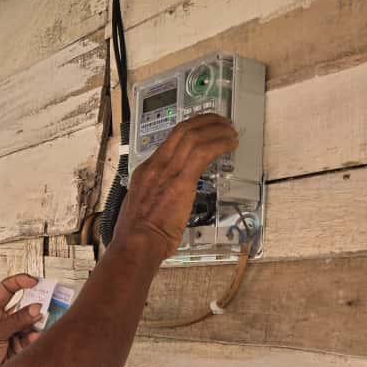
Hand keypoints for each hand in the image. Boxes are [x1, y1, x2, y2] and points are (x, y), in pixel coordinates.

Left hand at [0, 274, 44, 366]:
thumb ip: (15, 321)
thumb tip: (37, 308)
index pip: (6, 290)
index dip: (20, 282)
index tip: (35, 281)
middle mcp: (3, 322)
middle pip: (24, 306)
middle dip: (36, 303)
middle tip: (51, 301)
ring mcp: (14, 335)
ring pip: (32, 323)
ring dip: (39, 322)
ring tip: (44, 323)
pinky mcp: (22, 350)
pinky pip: (35, 339)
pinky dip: (38, 338)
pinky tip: (38, 339)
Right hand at [113, 114, 238, 258]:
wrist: (135, 244)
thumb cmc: (138, 235)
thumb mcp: (142, 208)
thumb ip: (156, 198)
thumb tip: (169, 202)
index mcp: (146, 171)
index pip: (170, 139)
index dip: (191, 129)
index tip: (204, 130)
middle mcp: (156, 165)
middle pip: (183, 129)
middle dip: (206, 122)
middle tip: (222, 123)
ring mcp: (167, 171)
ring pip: (194, 136)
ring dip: (217, 130)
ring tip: (231, 133)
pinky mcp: (181, 181)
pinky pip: (204, 152)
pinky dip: (220, 144)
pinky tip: (230, 145)